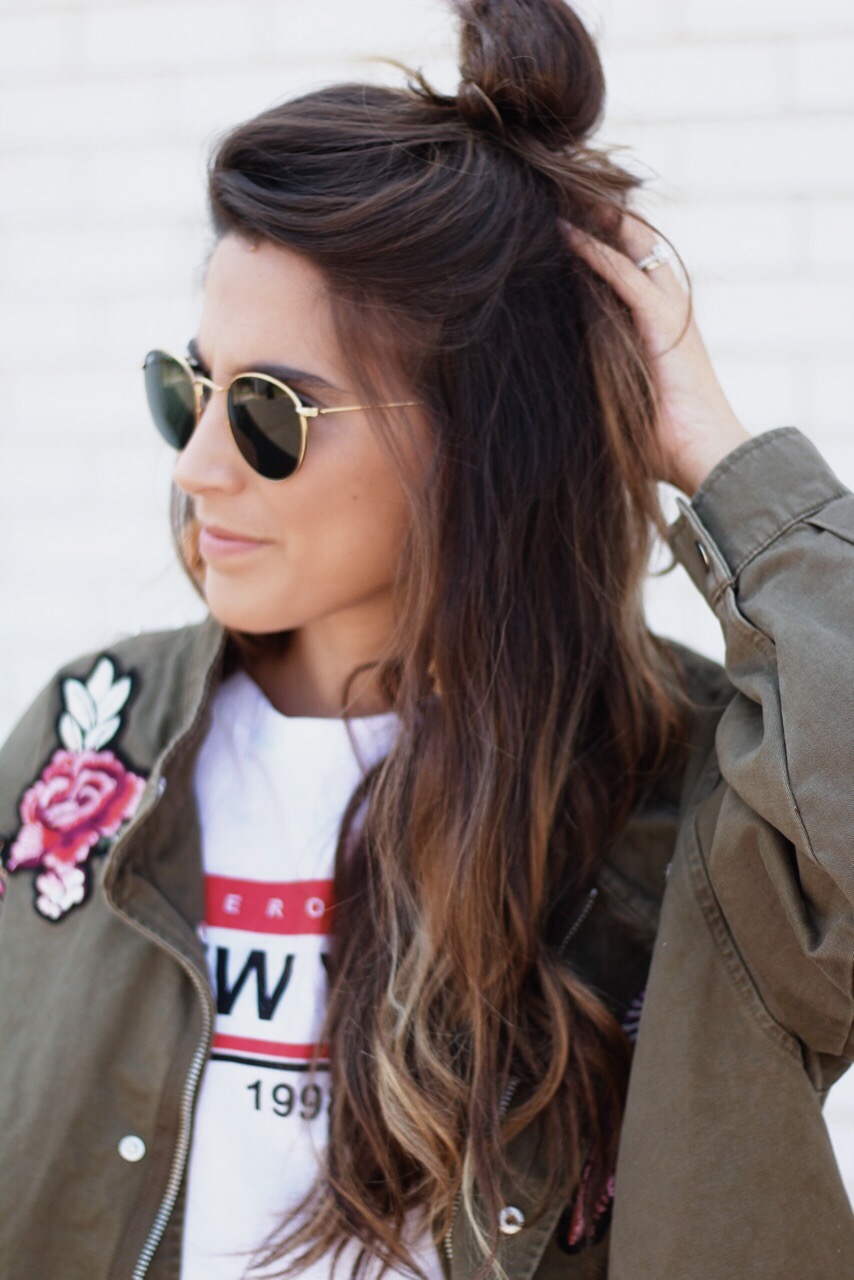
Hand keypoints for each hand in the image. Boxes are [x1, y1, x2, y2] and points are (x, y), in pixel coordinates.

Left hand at [558, 211, 751, 495]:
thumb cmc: (661, 442)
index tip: (559, 218)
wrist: (704, 457)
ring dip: (595, 219)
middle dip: (598, 213)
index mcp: (659, 321)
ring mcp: (669, 310)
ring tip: (557, 196)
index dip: (600, 237)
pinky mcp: (664, 322)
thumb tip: (542, 381)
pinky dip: (595, 251)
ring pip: (631, 246)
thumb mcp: (616, 398)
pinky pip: (624, 274)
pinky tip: (567, 233)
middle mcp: (667, 306)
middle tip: (556, 191)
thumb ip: (591, 377)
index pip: (630, 262)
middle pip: (633, 242)